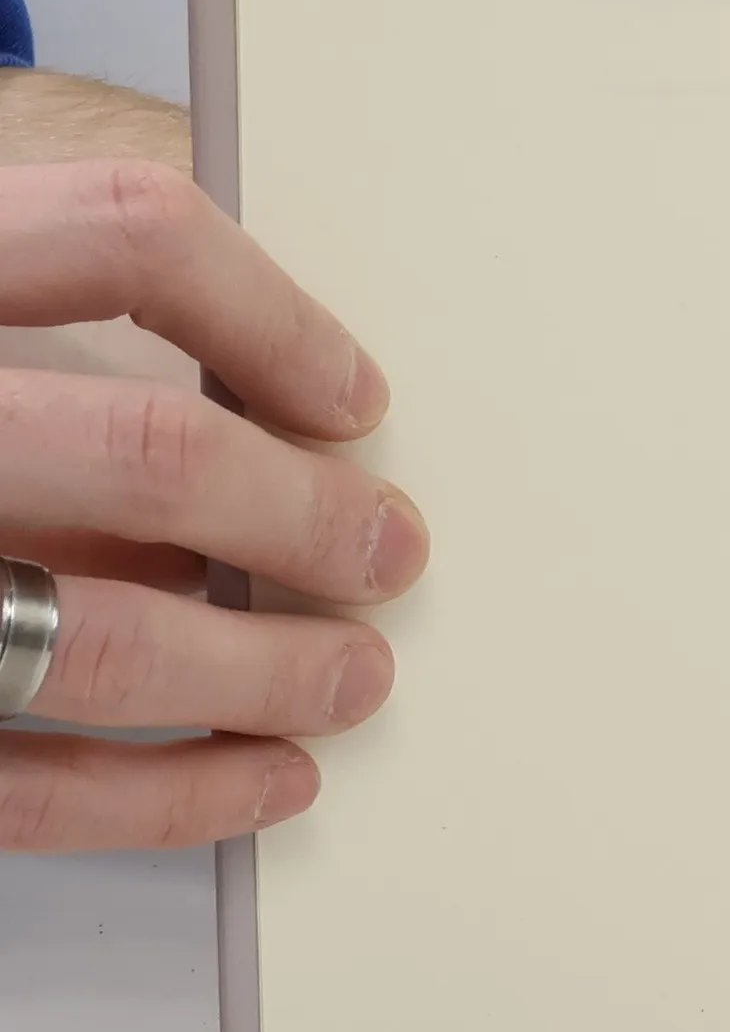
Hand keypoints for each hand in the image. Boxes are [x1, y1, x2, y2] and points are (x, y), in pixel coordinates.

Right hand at [0, 159, 428, 850]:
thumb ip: (46, 331)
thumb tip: (268, 434)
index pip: (124, 235)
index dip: (273, 315)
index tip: (359, 397)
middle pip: (143, 451)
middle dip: (305, 516)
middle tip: (391, 550)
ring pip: (97, 639)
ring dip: (266, 672)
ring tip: (353, 679)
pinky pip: (25, 792)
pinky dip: (169, 796)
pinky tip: (264, 781)